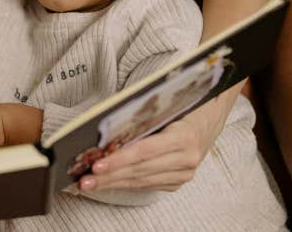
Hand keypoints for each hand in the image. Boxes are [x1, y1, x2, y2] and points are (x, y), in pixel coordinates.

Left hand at [79, 117, 206, 192]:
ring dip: (113, 182)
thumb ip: (140, 119)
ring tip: (90, 183)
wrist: (207, 121)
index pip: (144, 151)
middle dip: (109, 176)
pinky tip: (109, 182)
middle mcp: (186, 159)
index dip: (119, 160)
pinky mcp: (178, 182)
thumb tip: (106, 130)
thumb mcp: (164, 107)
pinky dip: (126, 183)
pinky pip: (147, 185)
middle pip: (140, 170)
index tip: (97, 165)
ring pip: (141, 181)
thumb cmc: (181, 108)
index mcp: (184, 137)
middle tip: (84, 180)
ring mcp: (184, 174)